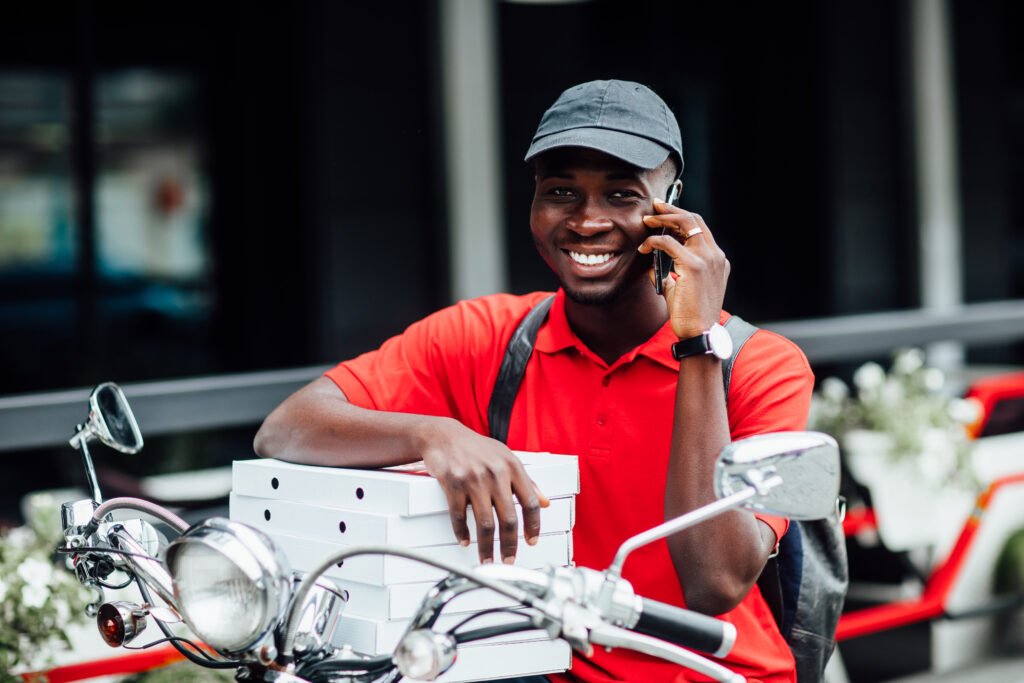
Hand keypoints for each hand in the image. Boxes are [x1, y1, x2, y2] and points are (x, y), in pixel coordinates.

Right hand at [419, 419, 549, 563]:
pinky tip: (464, 540)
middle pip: (508, 518)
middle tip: (508, 559)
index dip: (533, 525)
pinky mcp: (453, 483)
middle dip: (509, 545)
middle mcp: (495, 473)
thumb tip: (545, 503)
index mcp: (512, 467)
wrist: (444, 436)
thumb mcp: (506, 457)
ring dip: (486, 547)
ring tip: (487, 559)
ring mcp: (473, 479)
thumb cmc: (476, 448)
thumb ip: (526, 481)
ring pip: (485, 522)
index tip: (531, 541)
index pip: (530, 502)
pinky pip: (459, 516)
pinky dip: (461, 533)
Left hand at [638, 202, 729, 338]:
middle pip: (695, 220)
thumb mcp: (680, 289)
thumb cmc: (690, 315)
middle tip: (654, 206)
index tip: (665, 213)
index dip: (682, 218)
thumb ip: (670, 274)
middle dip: (672, 210)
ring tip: (647, 220)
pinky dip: (654, 241)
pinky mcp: (694, 265)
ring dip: (663, 219)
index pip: (700, 229)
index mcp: (716, 260)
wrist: (699, 332)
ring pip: (685, 224)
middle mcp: (715, 255)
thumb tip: (652, 266)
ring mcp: (707, 258)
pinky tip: (644, 247)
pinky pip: (669, 243)